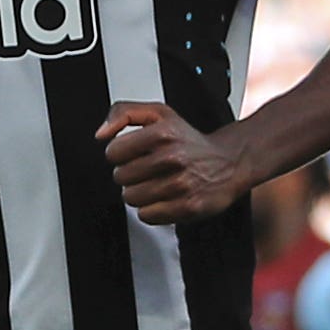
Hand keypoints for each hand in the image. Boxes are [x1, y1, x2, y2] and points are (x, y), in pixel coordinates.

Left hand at [100, 101, 252, 225]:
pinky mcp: (188, 207)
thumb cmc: (189, 140)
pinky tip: (164, 197)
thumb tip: (101, 134)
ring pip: (131, 198)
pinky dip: (152, 209)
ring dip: (139, 193)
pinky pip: (147, 215)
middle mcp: (173, 158)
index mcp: (162, 132)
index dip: (120, 154)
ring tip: (156, 183)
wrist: (229, 161)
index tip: (133, 153)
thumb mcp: (158, 113)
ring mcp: (181, 184)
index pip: (113, 152)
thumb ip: (124, 113)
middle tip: (148, 170)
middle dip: (130, 174)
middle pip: (120, 177)